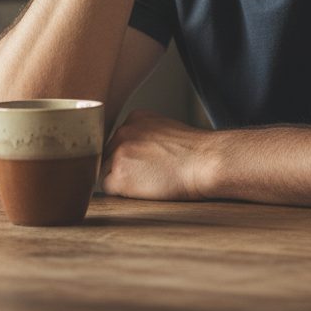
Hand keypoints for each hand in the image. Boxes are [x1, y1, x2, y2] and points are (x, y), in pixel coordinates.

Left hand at [101, 110, 215, 201]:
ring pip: (106, 171)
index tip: (146, 163)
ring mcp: (118, 152)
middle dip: (123, 167)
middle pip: (108, 155)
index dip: (131, 156)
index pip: (118, 141)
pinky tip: (144, 189)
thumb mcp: (165, 130)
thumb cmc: (193, 151)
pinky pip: (108, 188)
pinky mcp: (119, 174)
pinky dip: (123, 192)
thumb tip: (134, 154)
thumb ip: (144, 136)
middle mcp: (122, 130)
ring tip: (149, 181)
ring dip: (122, 179)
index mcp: (134, 118)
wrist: (204, 161)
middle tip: (148, 174)